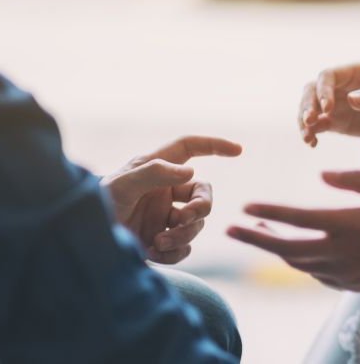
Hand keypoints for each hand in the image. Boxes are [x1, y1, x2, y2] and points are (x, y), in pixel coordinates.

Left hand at [102, 136, 242, 263]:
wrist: (82, 244)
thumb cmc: (95, 206)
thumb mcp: (121, 185)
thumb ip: (155, 173)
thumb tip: (191, 172)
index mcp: (155, 170)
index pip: (189, 149)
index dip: (214, 146)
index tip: (238, 150)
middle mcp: (163, 192)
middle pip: (203, 193)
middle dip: (200, 207)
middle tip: (185, 219)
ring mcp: (164, 218)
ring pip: (196, 223)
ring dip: (183, 234)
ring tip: (159, 241)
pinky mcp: (162, 241)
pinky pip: (185, 247)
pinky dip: (174, 252)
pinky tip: (154, 252)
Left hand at [227, 170, 359, 291]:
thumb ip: (353, 178)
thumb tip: (320, 176)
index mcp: (345, 224)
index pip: (295, 218)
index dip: (267, 212)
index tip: (245, 207)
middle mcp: (339, 251)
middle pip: (286, 248)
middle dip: (255, 238)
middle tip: (231, 230)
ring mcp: (344, 271)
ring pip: (299, 263)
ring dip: (277, 249)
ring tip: (263, 234)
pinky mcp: (350, 283)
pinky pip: (316, 274)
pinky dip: (301, 262)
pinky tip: (297, 249)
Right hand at [299, 63, 359, 146]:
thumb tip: (351, 99)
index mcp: (353, 71)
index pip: (328, 76)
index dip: (323, 90)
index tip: (327, 109)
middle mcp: (340, 85)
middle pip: (311, 90)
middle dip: (307, 105)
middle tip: (310, 122)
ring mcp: (335, 104)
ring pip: (309, 108)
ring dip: (304, 121)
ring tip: (307, 137)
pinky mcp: (336, 122)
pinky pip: (317, 125)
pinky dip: (311, 133)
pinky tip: (312, 143)